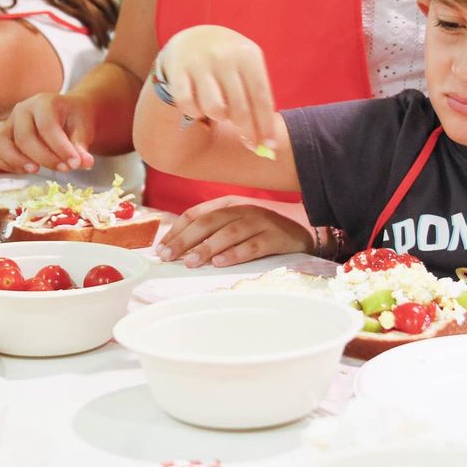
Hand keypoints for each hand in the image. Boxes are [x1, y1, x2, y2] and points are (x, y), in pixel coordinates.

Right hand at [0, 92, 96, 173]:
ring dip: (16, 160)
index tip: (74, 164)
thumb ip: (81, 146)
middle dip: (43, 157)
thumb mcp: (83, 129)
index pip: (47, 126)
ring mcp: (9, 122)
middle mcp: (22, 110)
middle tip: (63, 169)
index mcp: (43, 102)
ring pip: (0, 141)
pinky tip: (25, 170)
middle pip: (24, 137)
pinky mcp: (2, 136)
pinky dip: (5, 163)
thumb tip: (84, 163)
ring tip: (36, 170)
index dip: (60, 148)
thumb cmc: (73, 119)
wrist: (67, 113)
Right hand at [154, 25, 278, 153]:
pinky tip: (198, 109)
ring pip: (214, 109)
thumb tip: (266, 140)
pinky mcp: (177, 70)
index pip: (260, 97)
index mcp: (247, 55)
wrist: (194, 36)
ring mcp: (200, 63)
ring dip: (218, 118)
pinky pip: (188, 105)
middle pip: (240, 108)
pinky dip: (194, 113)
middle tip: (251, 145)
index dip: (265, 124)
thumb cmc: (229, 61)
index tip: (269, 145)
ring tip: (219, 113)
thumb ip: (257, 97)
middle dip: (247, 132)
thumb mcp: (247, 67)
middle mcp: (225, 57)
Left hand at [157, 198, 312, 267]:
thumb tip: (180, 250)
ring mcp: (261, 222)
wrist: (305, 229)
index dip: (177, 230)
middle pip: (209, 222)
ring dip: (207, 247)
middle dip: (185, 240)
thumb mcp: (237, 224)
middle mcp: (243, 209)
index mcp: (229, 204)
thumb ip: (212, 232)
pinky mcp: (275, 237)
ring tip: (191, 262)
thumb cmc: (263, 230)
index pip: (196, 213)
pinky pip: (253, 245)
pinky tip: (221, 263)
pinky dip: (236, 254)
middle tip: (168, 257)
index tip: (161, 248)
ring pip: (229, 233)